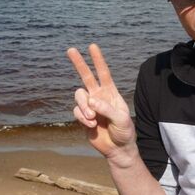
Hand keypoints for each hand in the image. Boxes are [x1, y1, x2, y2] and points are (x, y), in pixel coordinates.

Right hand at [67, 44, 135, 159]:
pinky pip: (77, 112)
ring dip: (83, 107)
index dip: (98, 59)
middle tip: (70, 49)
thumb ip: (106, 109)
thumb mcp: (120, 119)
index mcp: (110, 92)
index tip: (92, 46)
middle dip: (78, 62)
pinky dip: (83, 118)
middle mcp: (98, 96)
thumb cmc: (124, 131)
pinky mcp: (82, 117)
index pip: (103, 72)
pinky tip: (92, 125)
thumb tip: (91, 101)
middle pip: (86, 76)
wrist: (118, 148)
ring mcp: (89, 106)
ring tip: (93, 119)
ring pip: (79, 96)